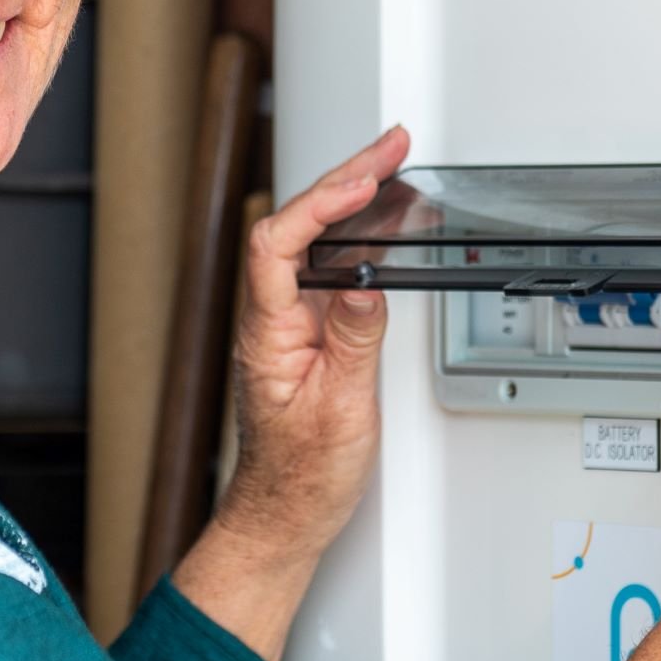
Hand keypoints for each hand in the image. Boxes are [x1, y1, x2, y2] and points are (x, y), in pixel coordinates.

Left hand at [170, 124, 409, 660]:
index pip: (277, 243)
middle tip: (391, 146)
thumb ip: (351, 341)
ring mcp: (289, 323)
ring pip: (312, 242)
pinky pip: (327, 267)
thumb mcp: (341, 410)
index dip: (318, 203)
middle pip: (298, 227)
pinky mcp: (309, 332)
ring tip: (391, 163)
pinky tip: (381, 219)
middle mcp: (273, 319)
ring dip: (350, 199)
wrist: (285, 514)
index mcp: (268, 331)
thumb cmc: (301, 475)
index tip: (361, 181)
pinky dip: (356, 235)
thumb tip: (362, 282)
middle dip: (345, 180)